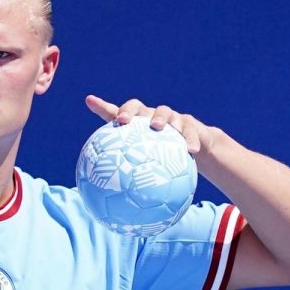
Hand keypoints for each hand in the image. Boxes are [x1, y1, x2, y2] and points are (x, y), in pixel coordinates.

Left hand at [84, 94, 213, 155]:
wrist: (193, 148)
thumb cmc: (163, 151)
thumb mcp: (146, 157)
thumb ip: (125, 162)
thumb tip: (96, 181)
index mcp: (141, 121)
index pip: (126, 111)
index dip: (113, 109)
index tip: (100, 109)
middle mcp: (154, 116)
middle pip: (142, 108)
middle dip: (132, 112)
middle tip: (124, 120)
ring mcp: (173, 118)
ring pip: (166, 113)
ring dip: (160, 118)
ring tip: (157, 127)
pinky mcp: (190, 125)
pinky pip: (190, 132)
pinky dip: (190, 140)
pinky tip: (191, 151)